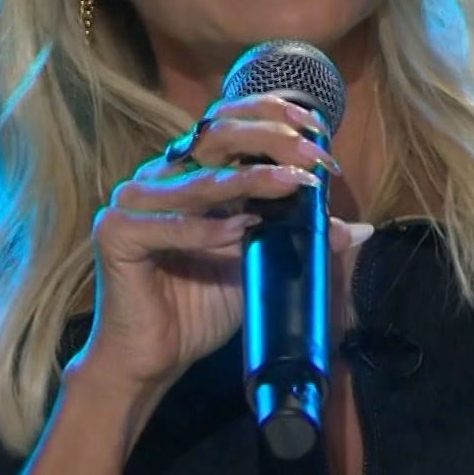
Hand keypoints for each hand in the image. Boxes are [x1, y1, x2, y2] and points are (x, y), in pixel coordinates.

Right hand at [75, 95, 372, 395]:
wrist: (154, 359)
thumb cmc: (201, 306)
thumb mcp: (259, 266)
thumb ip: (297, 240)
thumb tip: (357, 230)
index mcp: (188, 172)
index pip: (228, 122)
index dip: (271, 115)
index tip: (317, 129)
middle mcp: (158, 176)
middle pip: (216, 136)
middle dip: (271, 140)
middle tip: (315, 156)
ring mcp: (132, 201)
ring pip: (198, 179)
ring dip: (250, 179)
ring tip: (292, 182)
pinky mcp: (116, 235)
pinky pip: (166, 226)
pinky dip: (205, 229)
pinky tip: (240, 230)